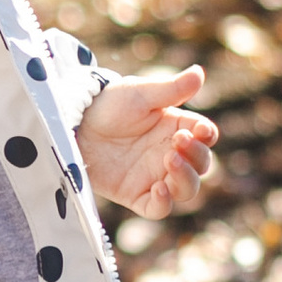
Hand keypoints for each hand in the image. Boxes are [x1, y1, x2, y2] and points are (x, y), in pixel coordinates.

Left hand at [76, 65, 217, 215]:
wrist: (74, 125)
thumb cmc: (108, 105)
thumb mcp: (140, 93)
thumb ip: (171, 89)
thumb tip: (199, 72)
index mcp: (176, 128)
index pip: (205, 137)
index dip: (207, 135)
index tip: (200, 130)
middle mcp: (169, 154)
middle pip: (201, 165)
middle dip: (196, 155)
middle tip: (178, 141)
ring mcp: (154, 176)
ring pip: (186, 189)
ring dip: (186, 178)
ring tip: (169, 160)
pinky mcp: (136, 195)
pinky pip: (159, 209)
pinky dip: (164, 203)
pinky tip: (159, 188)